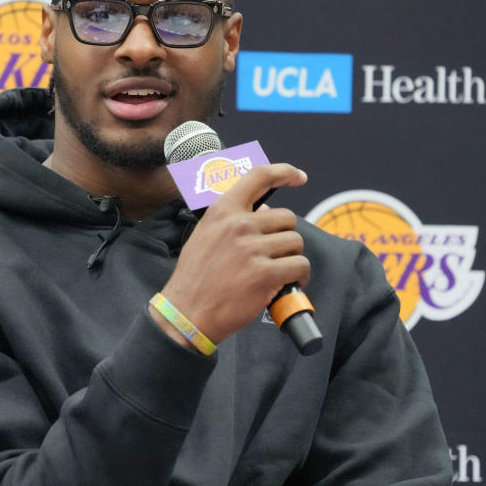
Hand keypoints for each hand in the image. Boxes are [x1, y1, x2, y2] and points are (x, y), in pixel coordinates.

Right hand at [151, 164, 310, 347]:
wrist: (186, 313)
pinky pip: (299, 266)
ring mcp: (252, 249)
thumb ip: (232, 220)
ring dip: (292, 258)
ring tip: (278, 271)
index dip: (284, 172)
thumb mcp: (205, 235)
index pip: (259, 176)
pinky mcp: (265, 274)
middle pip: (286, 218)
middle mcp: (238, 225)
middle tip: (273, 254)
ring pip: (295, 242)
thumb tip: (264, 211)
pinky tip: (286, 284)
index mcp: (222, 211)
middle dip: (284, 236)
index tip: (298, 176)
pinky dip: (299, 276)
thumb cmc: (196, 277)